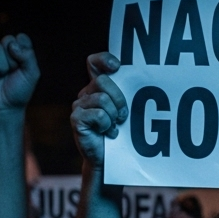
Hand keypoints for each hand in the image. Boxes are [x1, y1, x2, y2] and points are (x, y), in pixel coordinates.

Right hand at [0, 33, 38, 115]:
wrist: (5, 108)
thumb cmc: (19, 91)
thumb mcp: (32, 73)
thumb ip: (28, 55)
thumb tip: (12, 45)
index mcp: (17, 51)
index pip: (20, 38)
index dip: (22, 51)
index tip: (22, 65)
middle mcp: (3, 52)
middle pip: (7, 40)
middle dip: (12, 59)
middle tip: (11, 72)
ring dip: (1, 66)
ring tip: (1, 76)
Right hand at [70, 52, 127, 166]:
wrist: (107, 157)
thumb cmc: (119, 131)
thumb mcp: (124, 107)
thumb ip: (125, 91)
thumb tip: (142, 78)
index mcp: (96, 86)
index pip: (94, 62)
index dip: (104, 60)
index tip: (117, 67)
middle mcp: (86, 94)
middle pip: (103, 81)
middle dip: (118, 98)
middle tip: (123, 114)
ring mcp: (78, 106)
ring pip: (102, 98)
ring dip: (113, 114)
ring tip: (114, 125)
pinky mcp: (76, 119)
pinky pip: (98, 114)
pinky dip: (106, 124)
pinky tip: (106, 132)